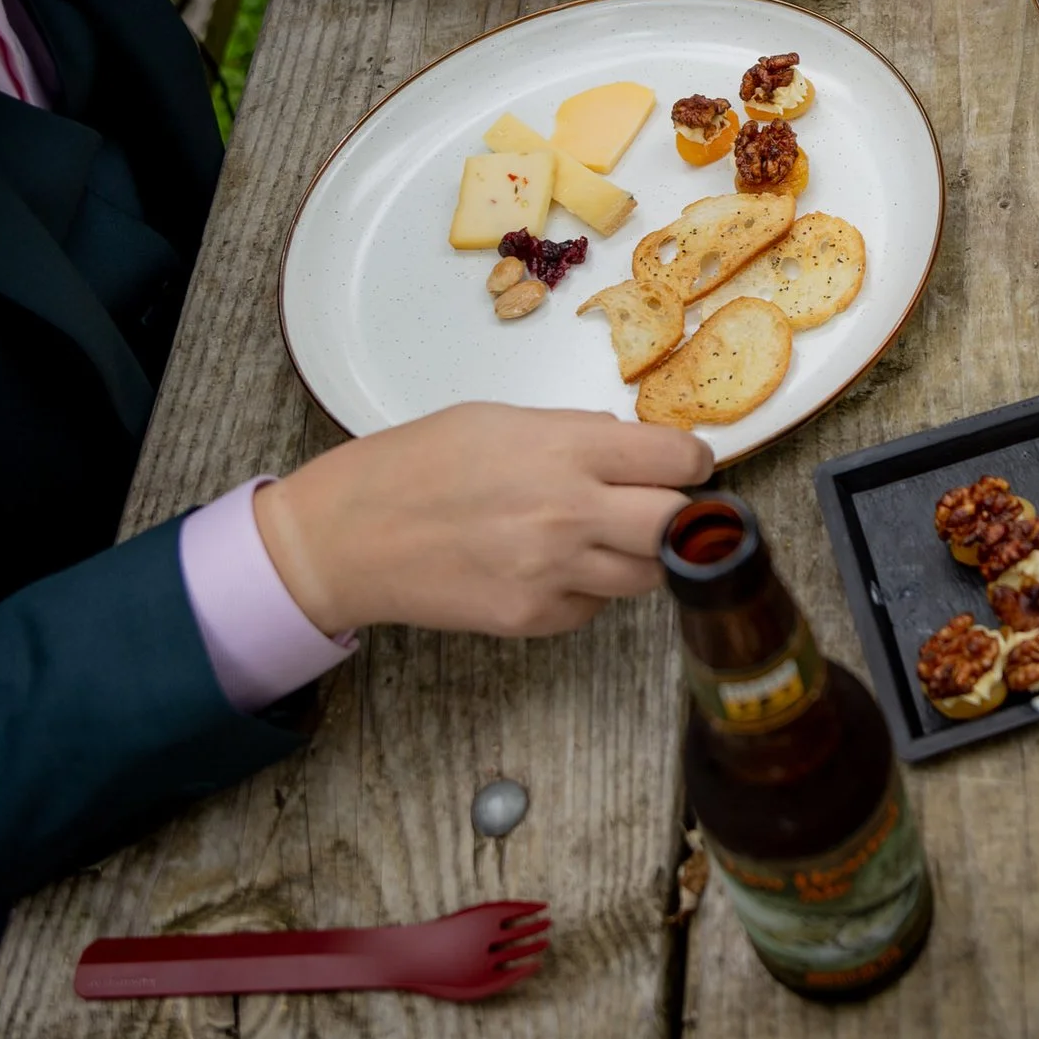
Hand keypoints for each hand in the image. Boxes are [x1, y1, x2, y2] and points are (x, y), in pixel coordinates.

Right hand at [252, 404, 713, 636]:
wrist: (346, 536)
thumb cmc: (415, 465)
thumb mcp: (501, 420)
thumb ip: (577, 434)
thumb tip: (633, 447)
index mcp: (567, 450)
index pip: (680, 459)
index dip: (692, 463)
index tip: (685, 466)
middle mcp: (570, 512)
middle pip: (679, 525)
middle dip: (680, 514)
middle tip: (659, 506)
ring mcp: (555, 572)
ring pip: (649, 575)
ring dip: (639, 555)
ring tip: (599, 535)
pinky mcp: (535, 617)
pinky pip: (596, 606)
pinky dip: (589, 588)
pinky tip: (551, 566)